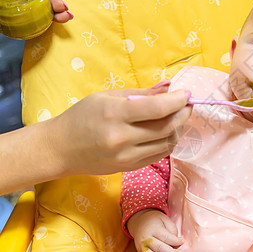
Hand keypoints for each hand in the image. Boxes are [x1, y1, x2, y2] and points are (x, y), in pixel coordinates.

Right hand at [45, 85, 191, 174]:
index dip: (177, 100)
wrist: (60, 149)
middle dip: (183, 113)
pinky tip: (168, 131)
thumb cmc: (82, 117)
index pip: (157, 108)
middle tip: (188, 104)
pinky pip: (159, 154)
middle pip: (167, 127)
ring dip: (179, 128)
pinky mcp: (130, 168)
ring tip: (179, 116)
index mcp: (115, 114)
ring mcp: (127, 157)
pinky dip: (169, 141)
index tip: (186, 93)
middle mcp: (122, 138)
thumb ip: (140, 93)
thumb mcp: (107, 96)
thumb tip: (169, 88)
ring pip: (167, 143)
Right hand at [128, 209, 182, 251]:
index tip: (182, 240)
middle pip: (161, 249)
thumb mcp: (165, 219)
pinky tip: (164, 250)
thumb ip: (173, 230)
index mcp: (153, 228)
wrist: (139, 221)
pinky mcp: (140, 251)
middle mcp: (146, 239)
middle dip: (172, 251)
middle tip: (180, 250)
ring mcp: (141, 247)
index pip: (167, 238)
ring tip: (171, 249)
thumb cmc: (154, 220)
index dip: (177, 241)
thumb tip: (178, 243)